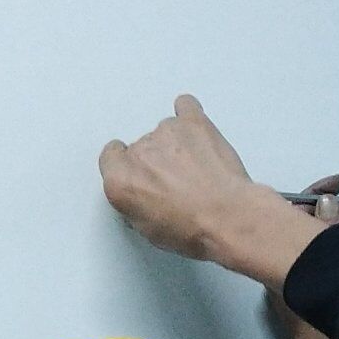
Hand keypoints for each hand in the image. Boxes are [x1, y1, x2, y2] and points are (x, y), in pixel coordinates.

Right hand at [99, 95, 320, 287]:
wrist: (227, 218)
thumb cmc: (193, 229)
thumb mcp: (151, 232)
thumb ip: (136, 204)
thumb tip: (144, 199)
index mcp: (120, 181)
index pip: (111, 158)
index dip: (129, 167)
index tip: (141, 174)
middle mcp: (138, 152)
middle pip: (141, 147)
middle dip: (157, 162)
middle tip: (178, 182)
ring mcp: (165, 133)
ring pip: (165, 133)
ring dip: (177, 146)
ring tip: (198, 169)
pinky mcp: (192, 122)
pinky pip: (186, 106)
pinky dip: (190, 116)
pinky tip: (198, 131)